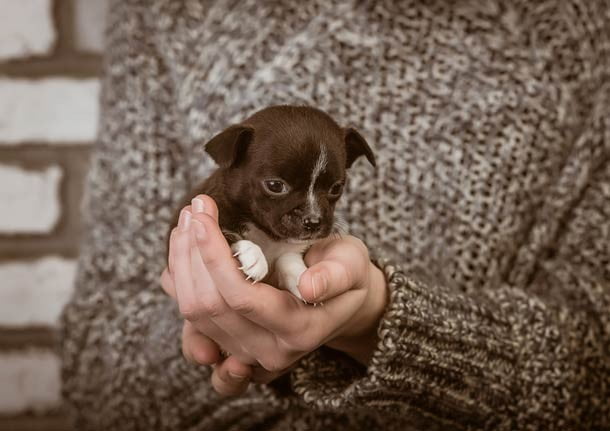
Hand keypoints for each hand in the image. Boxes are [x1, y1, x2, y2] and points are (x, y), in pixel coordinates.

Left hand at [160, 195, 387, 395]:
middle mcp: (268, 349)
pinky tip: (183, 251)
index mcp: (299, 329)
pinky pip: (190, 321)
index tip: (203, 217)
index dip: (214, 256)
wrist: (342, 301)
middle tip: (194, 210)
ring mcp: (245, 352)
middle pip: (208, 307)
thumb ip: (335, 275)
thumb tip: (309, 287)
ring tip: (188, 221)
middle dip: (192, 253)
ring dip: (182, 263)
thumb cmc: (347, 274)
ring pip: (193, 314)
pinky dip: (179, 284)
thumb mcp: (352, 265)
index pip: (241, 298)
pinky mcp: (229, 345)